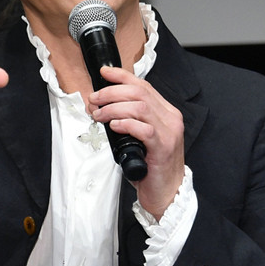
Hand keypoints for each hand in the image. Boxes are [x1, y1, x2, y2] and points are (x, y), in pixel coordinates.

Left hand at [87, 66, 184, 218]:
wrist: (167, 193)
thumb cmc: (151, 166)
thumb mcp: (141, 137)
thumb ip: (131, 119)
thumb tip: (105, 106)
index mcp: (166, 112)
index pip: (143, 86)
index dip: (122, 76)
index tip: (104, 73)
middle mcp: (170, 118)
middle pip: (139, 93)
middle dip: (111, 93)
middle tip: (94, 101)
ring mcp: (169, 132)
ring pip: (140, 107)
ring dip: (113, 108)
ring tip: (99, 115)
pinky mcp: (163, 148)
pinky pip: (144, 129)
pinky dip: (125, 124)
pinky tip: (114, 127)